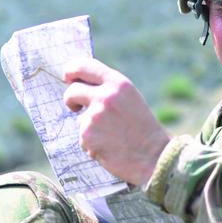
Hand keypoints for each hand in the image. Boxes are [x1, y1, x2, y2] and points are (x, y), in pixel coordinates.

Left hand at [63, 58, 169, 185]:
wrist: (154, 156)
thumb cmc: (143, 128)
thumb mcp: (129, 99)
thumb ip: (108, 89)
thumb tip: (79, 84)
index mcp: (118, 83)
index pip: (83, 66)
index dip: (70, 71)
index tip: (68, 78)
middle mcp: (106, 96)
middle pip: (72, 91)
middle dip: (71, 100)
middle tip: (76, 107)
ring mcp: (95, 116)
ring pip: (78, 118)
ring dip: (89, 128)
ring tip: (111, 136)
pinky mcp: (87, 135)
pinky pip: (82, 137)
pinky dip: (92, 143)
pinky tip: (109, 146)